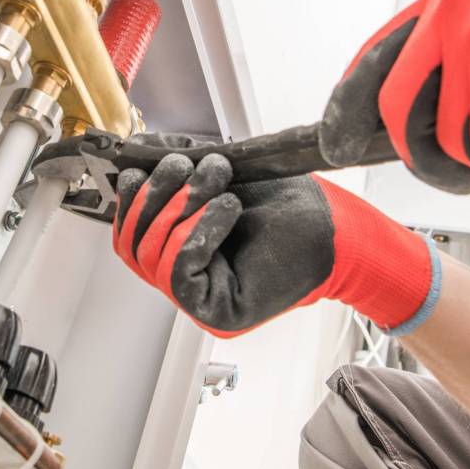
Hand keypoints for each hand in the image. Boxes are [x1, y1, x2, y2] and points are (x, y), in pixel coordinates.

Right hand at [112, 152, 438, 337]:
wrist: (338, 229)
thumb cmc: (291, 208)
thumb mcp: (226, 181)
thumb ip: (184, 175)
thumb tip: (145, 155)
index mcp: (182, 252)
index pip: (130, 235)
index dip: (130, 200)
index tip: (143, 166)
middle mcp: (186, 280)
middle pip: (133, 247)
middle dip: (156, 196)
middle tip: (187, 165)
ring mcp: (199, 302)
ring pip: (153, 258)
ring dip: (181, 208)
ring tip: (217, 181)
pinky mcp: (219, 313)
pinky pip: (181, 273)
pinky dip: (198, 232)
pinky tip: (228, 208)